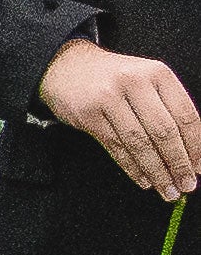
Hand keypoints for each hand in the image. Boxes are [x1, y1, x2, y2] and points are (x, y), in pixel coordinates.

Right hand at [42, 37, 200, 199]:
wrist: (68, 65)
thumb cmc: (115, 78)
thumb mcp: (148, 81)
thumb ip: (169, 109)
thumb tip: (192, 152)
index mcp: (158, 74)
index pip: (185, 116)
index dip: (196, 146)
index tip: (200, 167)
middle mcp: (135, 82)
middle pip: (164, 131)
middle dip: (178, 163)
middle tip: (187, 184)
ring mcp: (109, 98)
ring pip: (139, 143)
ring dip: (156, 171)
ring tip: (167, 189)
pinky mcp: (88, 114)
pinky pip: (115, 147)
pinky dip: (132, 167)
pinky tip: (143, 180)